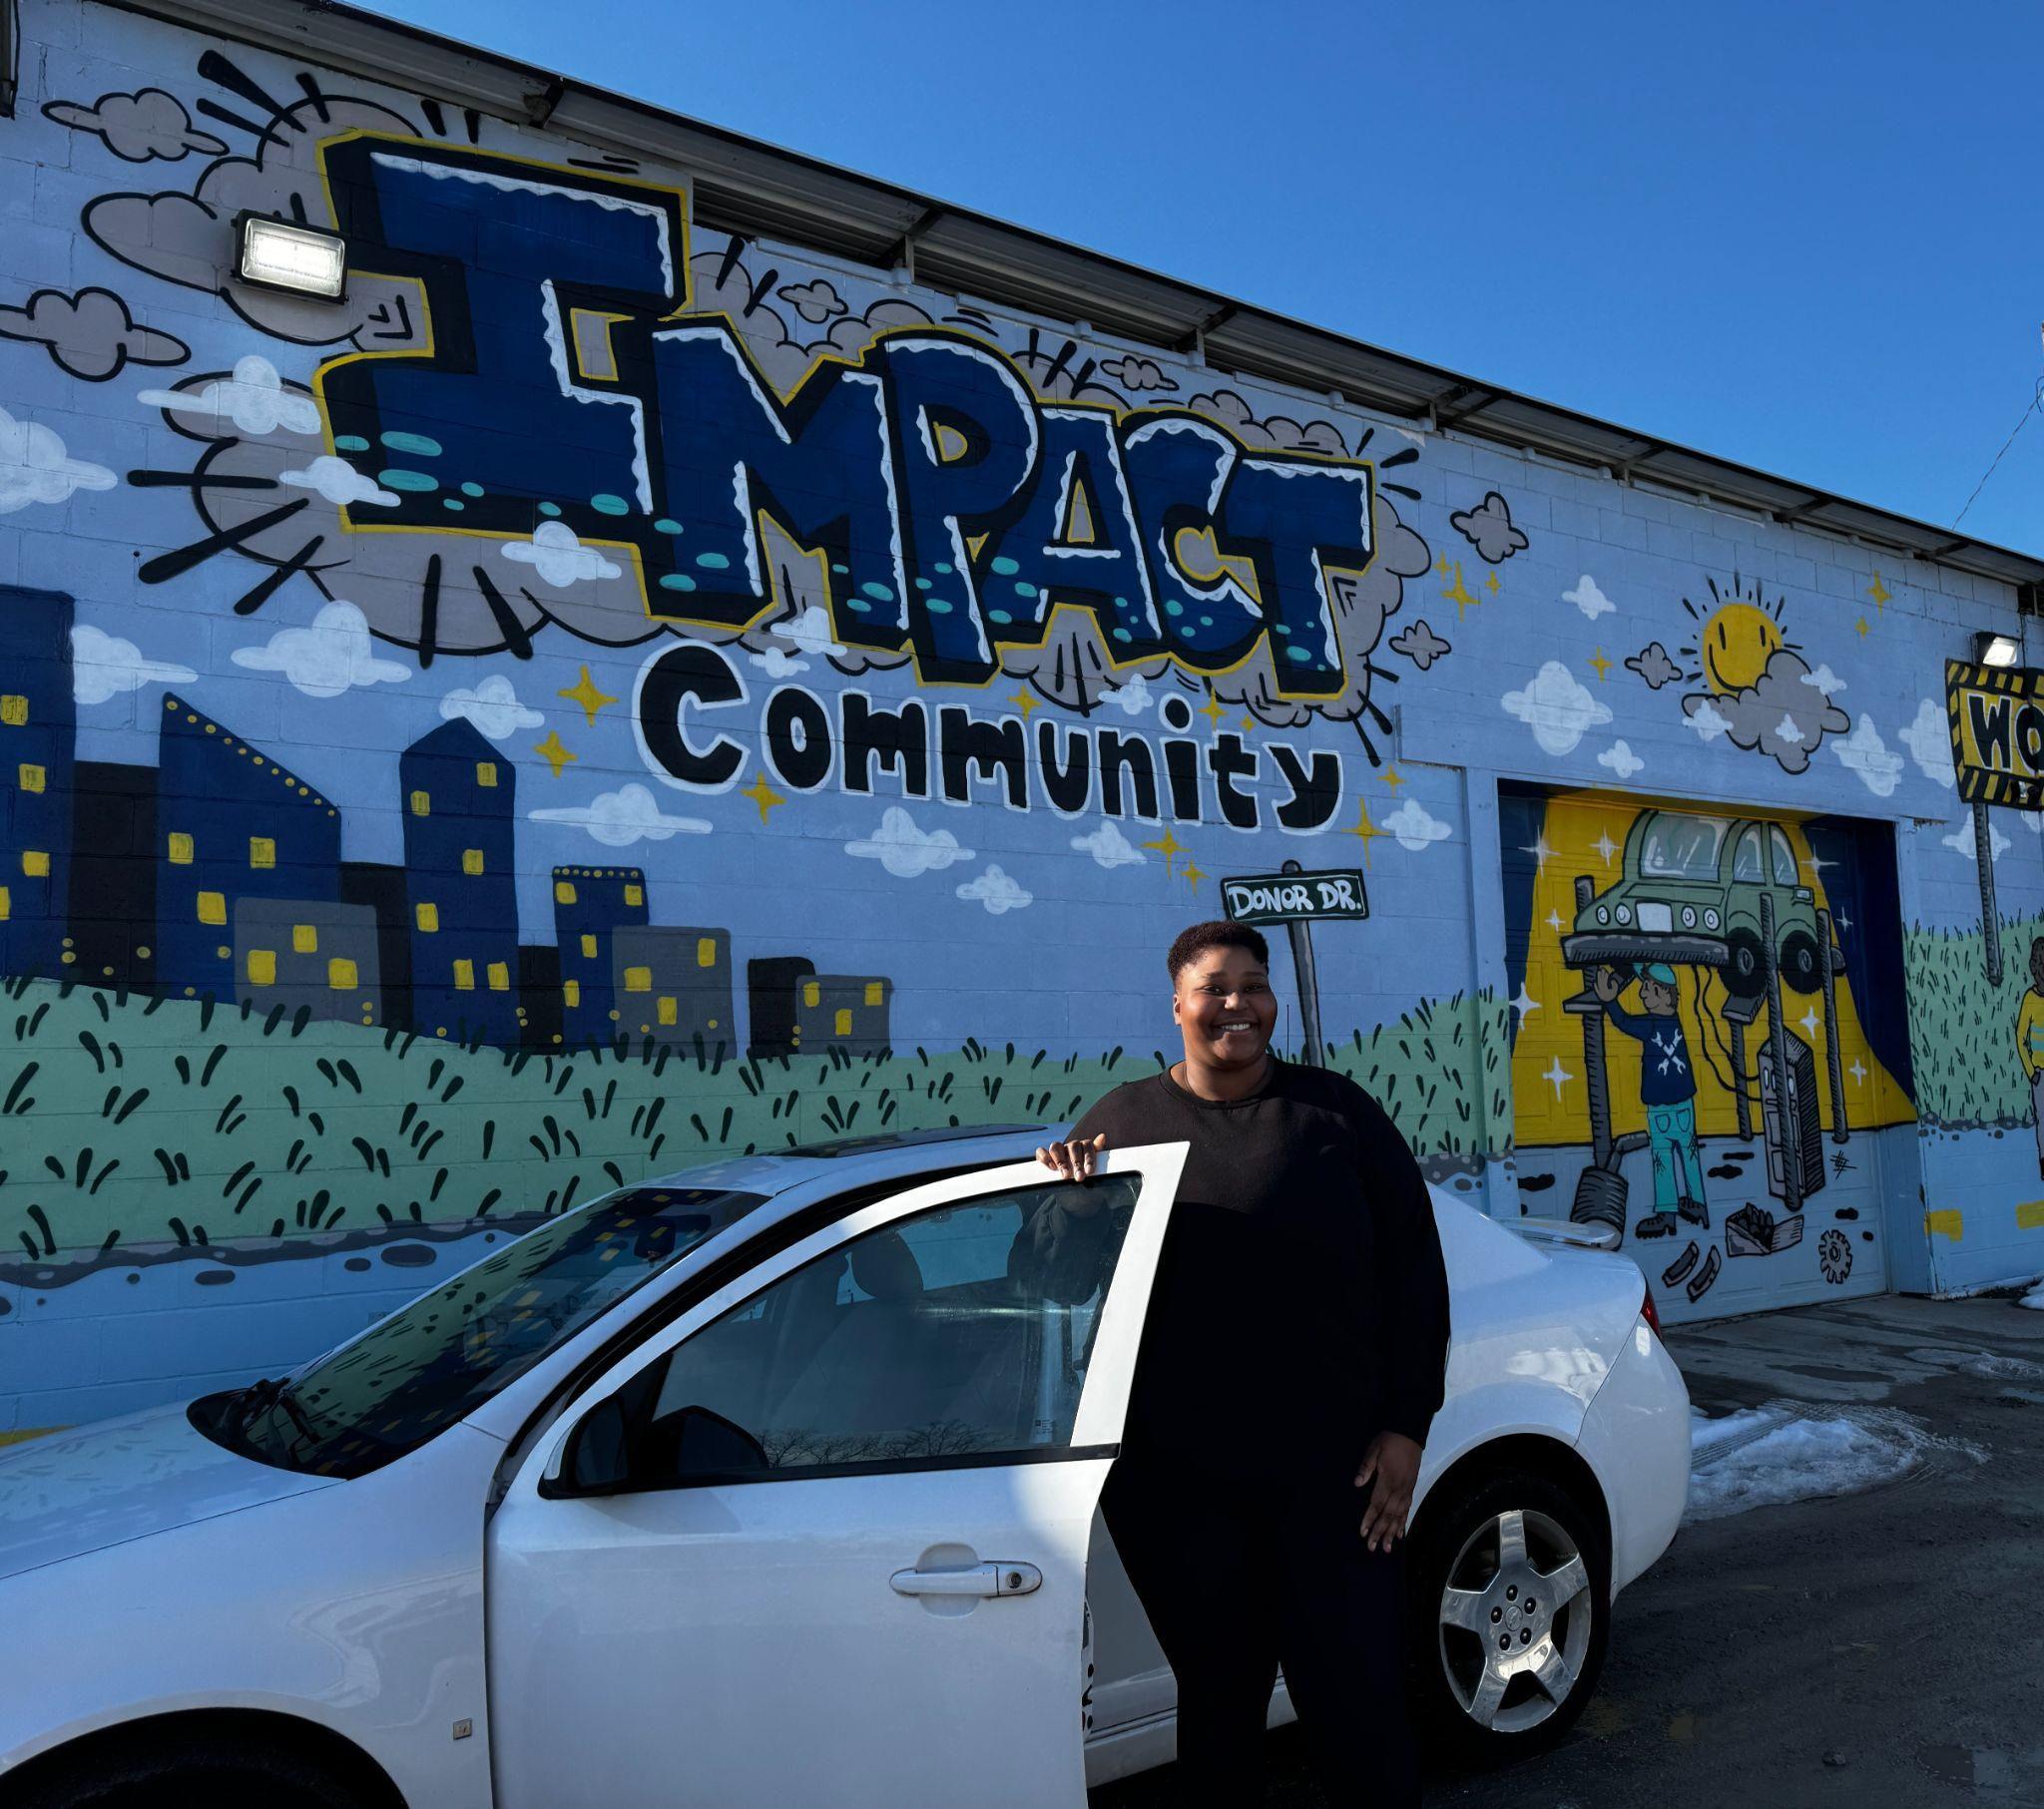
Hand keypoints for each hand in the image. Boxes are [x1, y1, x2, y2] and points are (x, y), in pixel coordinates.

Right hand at [1035, 1132, 1106, 1184]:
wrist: (1072, 1181)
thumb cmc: (1084, 1170)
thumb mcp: (1094, 1163)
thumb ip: (1098, 1150)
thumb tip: (1103, 1136)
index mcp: (1083, 1146)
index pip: (1087, 1145)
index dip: (1088, 1158)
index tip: (1090, 1171)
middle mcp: (1070, 1145)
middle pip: (1072, 1147)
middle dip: (1076, 1163)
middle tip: (1079, 1177)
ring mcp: (1057, 1149)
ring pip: (1056, 1147)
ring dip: (1061, 1161)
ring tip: (1065, 1175)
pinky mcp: (1044, 1155)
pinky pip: (1041, 1151)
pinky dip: (1045, 1158)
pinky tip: (1051, 1167)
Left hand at [1354, 1431, 1421, 1552]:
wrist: (1410, 1433)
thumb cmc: (1389, 1441)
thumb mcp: (1374, 1449)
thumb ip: (1366, 1467)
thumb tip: (1357, 1483)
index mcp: (1388, 1480)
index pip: (1377, 1504)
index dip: (1369, 1519)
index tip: (1363, 1532)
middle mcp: (1399, 1489)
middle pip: (1388, 1515)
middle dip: (1380, 1532)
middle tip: (1372, 1547)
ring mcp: (1407, 1490)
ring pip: (1399, 1516)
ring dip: (1392, 1533)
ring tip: (1387, 1548)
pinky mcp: (1411, 1489)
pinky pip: (1407, 1510)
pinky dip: (1403, 1523)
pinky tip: (1400, 1534)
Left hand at [1590, 964, 1623, 1003]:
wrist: (1610, 1004)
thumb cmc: (1612, 998)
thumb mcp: (1615, 991)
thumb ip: (1614, 985)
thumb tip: (1612, 980)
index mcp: (1605, 989)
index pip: (1604, 981)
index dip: (1605, 976)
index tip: (1606, 972)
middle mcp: (1601, 990)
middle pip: (1600, 981)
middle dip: (1601, 975)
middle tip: (1601, 970)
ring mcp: (1599, 991)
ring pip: (1598, 983)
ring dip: (1598, 978)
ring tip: (1598, 973)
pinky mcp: (1599, 993)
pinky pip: (1596, 988)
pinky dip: (1595, 985)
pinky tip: (1594, 982)